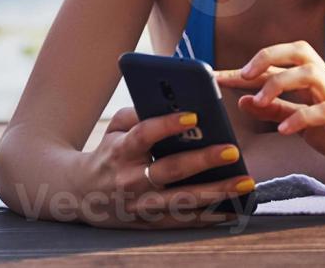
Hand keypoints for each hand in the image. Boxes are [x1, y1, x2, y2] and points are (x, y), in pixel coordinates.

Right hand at [72, 107, 254, 228]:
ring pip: (182, 200)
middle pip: (170, 170)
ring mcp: (142, 205)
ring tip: (245, 182)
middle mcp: (131, 180)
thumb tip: (172, 103)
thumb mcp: (113, 128)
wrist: (80, 195)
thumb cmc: (108, 152)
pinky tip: (234, 210)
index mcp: (120, 151)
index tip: (194, 115)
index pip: (145, 135)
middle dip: (203, 160)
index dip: (168, 125)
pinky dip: (210, 217)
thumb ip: (138, 113)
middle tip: (233, 150)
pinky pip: (184, 221)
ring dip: (216, 193)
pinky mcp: (150, 222)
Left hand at [215, 40, 324, 192]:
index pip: (282, 61)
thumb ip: (277, 110)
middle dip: (268, 57)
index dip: (248, 66)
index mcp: (317, 85)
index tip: (216, 75)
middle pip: (301, 51)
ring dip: (281, 83)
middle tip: (242, 76)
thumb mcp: (304, 124)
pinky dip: (300, 117)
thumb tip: (243, 99)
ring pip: (312, 72)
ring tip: (259, 102)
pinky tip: (283, 130)